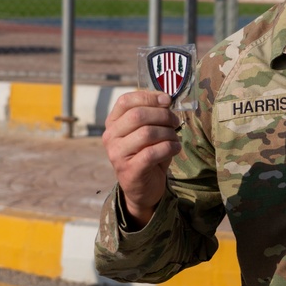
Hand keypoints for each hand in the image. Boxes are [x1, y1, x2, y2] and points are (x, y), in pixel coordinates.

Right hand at [102, 90, 181, 227]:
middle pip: (138, 115)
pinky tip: (175, 148)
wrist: (143, 188)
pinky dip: (169, 148)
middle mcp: (110, 137)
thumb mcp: (147, 131)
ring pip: (147, 133)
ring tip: (174, 138)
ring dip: (168, 133)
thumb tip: (166, 99)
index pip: (126, 101)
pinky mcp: (129, 170)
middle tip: (175, 122)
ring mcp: (117, 155)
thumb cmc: (147, 154)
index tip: (167, 100)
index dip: (149, 97)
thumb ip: (152, 114)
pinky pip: (152, 153)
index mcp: (113, 123)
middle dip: (162, 115)